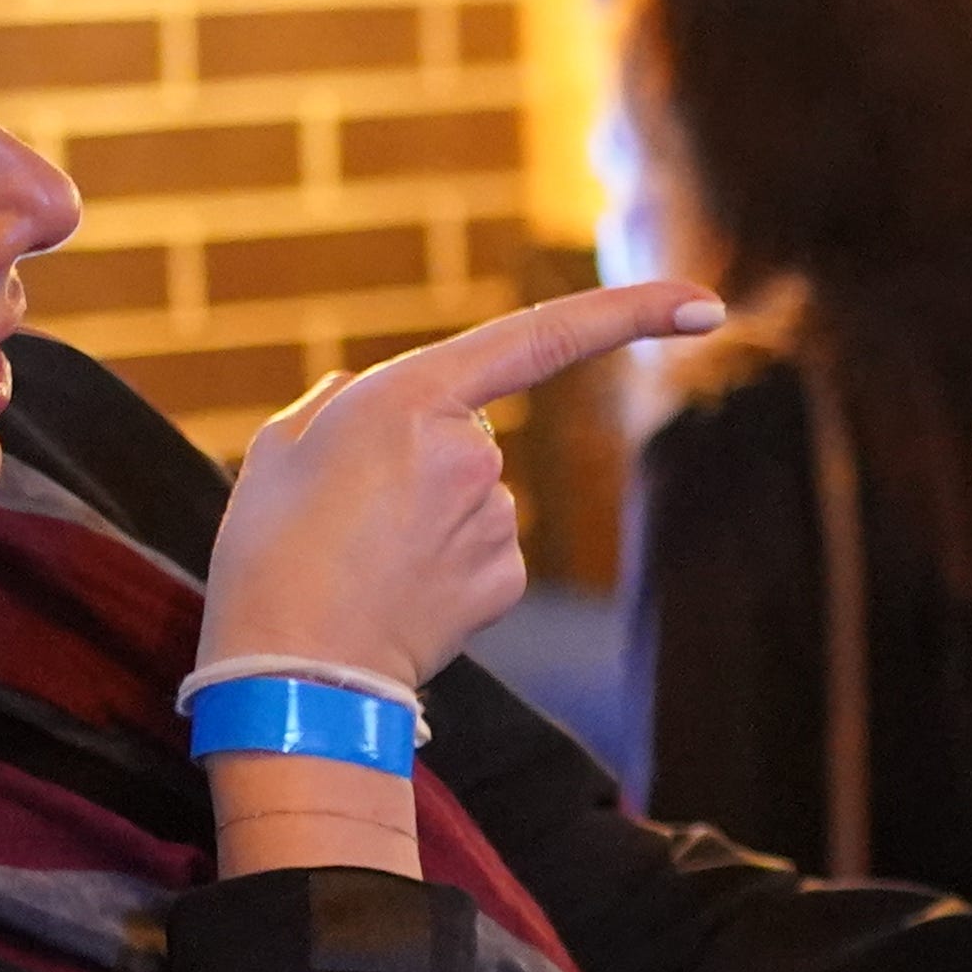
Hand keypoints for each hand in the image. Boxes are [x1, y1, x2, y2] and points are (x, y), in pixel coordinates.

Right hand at [202, 282, 716, 689]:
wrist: (289, 670)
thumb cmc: (269, 552)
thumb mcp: (280, 447)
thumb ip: (340, 403)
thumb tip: (372, 398)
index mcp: (412, 398)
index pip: (543, 337)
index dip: (631, 313)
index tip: (702, 301)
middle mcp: (472, 451)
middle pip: (467, 435)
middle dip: (420, 463)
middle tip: (349, 516)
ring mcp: (496, 518)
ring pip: (474, 498)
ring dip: (429, 520)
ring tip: (362, 559)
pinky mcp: (505, 578)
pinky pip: (483, 553)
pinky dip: (447, 568)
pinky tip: (398, 592)